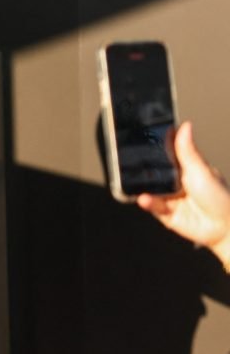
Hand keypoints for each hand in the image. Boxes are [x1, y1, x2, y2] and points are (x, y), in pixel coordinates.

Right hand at [137, 121, 229, 266]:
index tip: (142, 141)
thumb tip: (185, 126)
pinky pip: (152, 205)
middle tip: (133, 164)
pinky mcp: (165, 213)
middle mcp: (176, 183)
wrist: (224, 227)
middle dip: (144, 169)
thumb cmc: (219, 197)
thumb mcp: (200, 170)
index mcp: (186, 169)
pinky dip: (147, 202)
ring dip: (144, 187)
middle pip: (155, 172)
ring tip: (137, 184)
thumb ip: (187, 151)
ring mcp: (170, 198)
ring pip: (150, 188)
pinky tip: (145, 198)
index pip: (166, 156)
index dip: (155, 150)